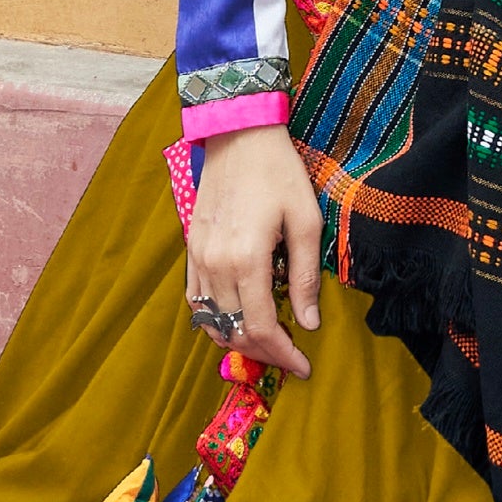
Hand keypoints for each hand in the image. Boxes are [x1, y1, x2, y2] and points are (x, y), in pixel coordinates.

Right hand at [184, 126, 322, 378]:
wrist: (239, 134)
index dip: (283, 355)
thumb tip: (309, 322)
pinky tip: (236, 319)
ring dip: (238, 339)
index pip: (262, 327)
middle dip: (264, 353)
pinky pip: (196, 299)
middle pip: (235, 331)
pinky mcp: (191, 248)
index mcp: (247, 260)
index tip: (304, 366)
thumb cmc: (279, 172)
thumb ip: (305, 275)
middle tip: (290, 357)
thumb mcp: (306, 220)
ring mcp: (198, 257)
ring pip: (212, 321)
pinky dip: (215, 319)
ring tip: (267, 342)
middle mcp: (216, 264)